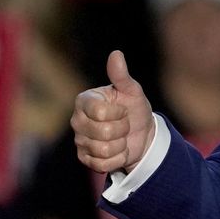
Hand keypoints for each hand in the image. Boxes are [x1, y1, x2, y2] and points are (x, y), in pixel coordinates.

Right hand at [70, 50, 153, 172]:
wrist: (142, 133)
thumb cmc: (134, 108)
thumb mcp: (132, 91)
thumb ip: (122, 75)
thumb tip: (116, 54)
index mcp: (85, 100)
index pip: (100, 113)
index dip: (118, 114)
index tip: (123, 109)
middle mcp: (77, 120)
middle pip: (102, 133)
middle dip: (122, 130)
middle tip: (124, 125)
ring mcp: (79, 140)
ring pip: (103, 150)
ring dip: (121, 145)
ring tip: (121, 137)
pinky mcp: (84, 159)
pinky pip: (102, 164)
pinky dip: (117, 158)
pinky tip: (118, 150)